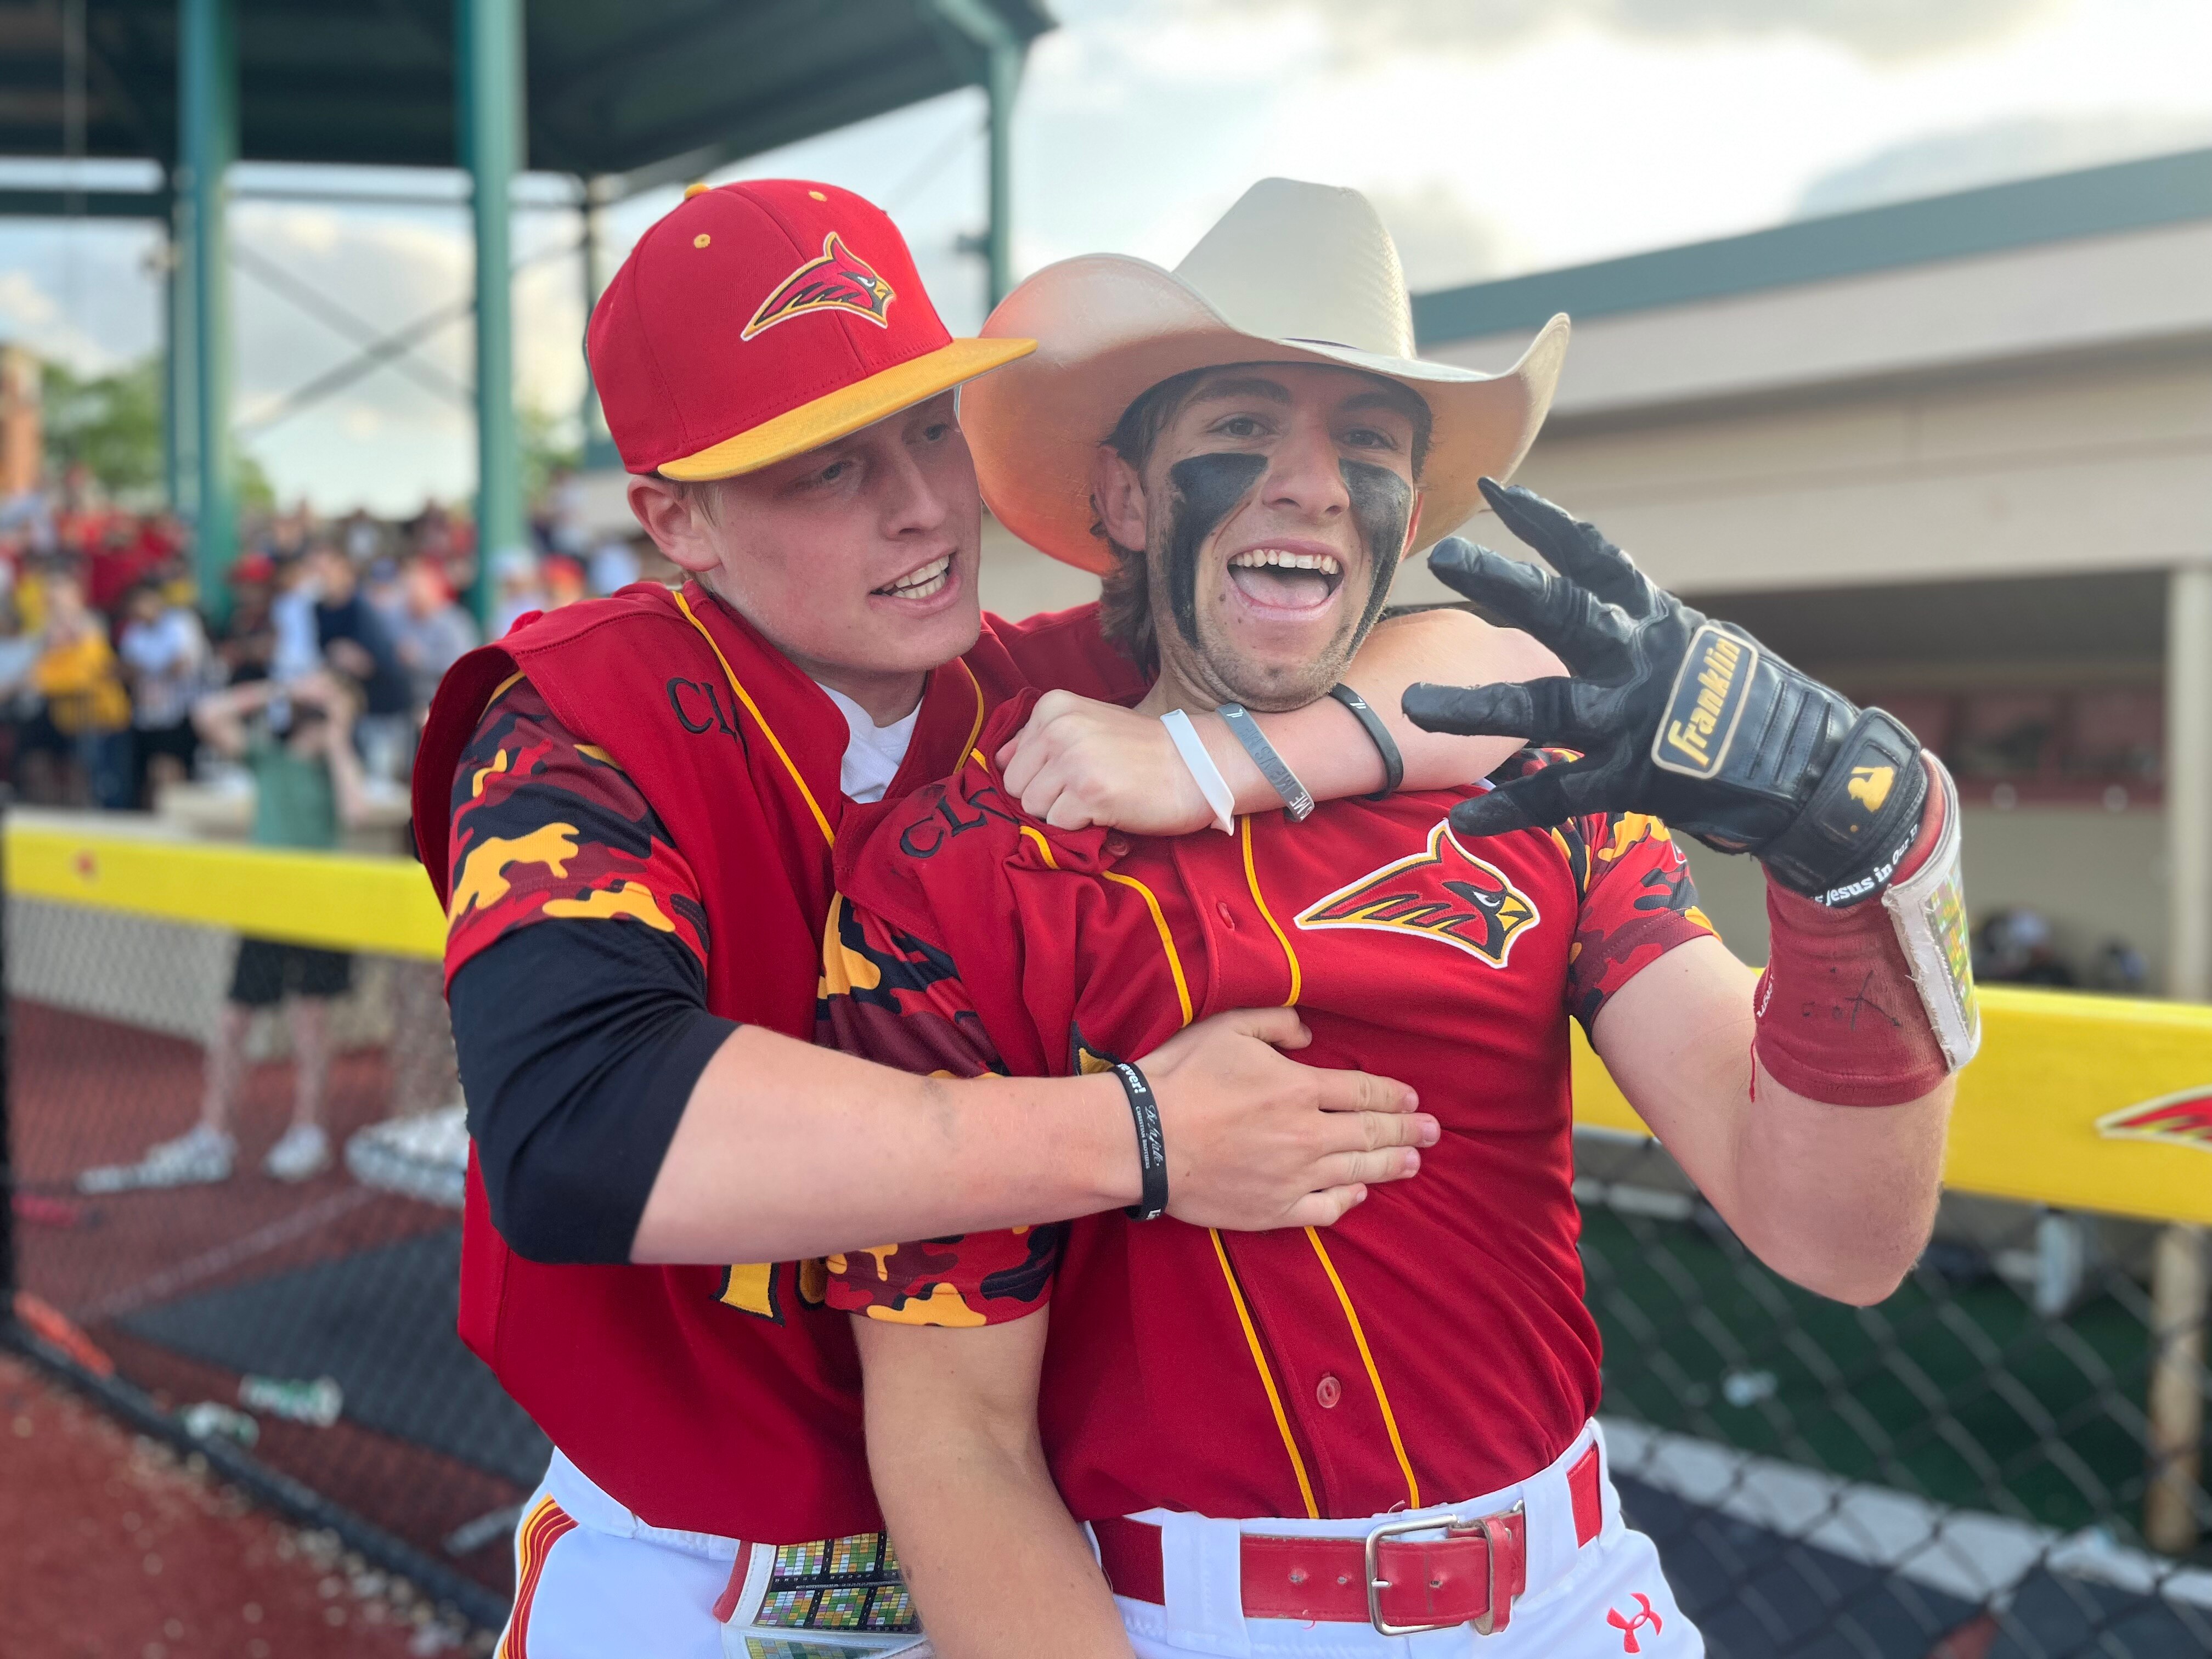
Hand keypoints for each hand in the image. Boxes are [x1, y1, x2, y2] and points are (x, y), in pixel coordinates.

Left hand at [996, 691, 1213, 833]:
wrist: (1197, 766)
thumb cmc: (1143, 752)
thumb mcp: (1087, 725)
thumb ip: (1042, 739)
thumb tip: (998, 761)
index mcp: (1053, 707)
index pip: (1009, 760)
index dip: (1040, 778)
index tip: (1075, 773)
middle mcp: (1058, 727)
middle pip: (1017, 787)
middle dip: (1046, 799)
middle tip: (1088, 790)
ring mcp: (1072, 759)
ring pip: (1033, 809)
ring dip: (1063, 814)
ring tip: (1099, 800)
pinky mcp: (1087, 793)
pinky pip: (1057, 826)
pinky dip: (1080, 828)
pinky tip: (1109, 811)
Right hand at [1137, 1007, 1435, 1230]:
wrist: (1143, 1139)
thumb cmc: (1182, 1077)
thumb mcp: (1228, 1027)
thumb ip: (1276, 1021)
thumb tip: (1309, 1034)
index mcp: (1299, 1088)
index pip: (1362, 1092)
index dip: (1392, 1096)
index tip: (1413, 1099)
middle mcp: (1306, 1135)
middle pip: (1370, 1133)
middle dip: (1407, 1132)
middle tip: (1434, 1132)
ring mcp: (1293, 1177)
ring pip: (1356, 1171)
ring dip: (1390, 1166)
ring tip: (1413, 1163)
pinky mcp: (1273, 1210)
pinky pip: (1323, 1209)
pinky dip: (1346, 1200)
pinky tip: (1358, 1193)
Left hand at [1401, 480, 1928, 904]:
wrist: (1813, 776)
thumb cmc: (1749, 709)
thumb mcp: (1694, 649)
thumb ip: (1637, 632)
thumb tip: (1594, 608)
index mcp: (1655, 621)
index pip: (1596, 557)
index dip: (1546, 523)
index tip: (1496, 491)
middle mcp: (1640, 659)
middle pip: (1563, 611)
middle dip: (1504, 582)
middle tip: (1447, 557)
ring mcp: (1634, 720)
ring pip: (1543, 707)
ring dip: (1474, 707)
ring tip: (1413, 704)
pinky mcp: (1634, 780)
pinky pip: (1558, 796)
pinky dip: (1511, 809)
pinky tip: (1465, 821)